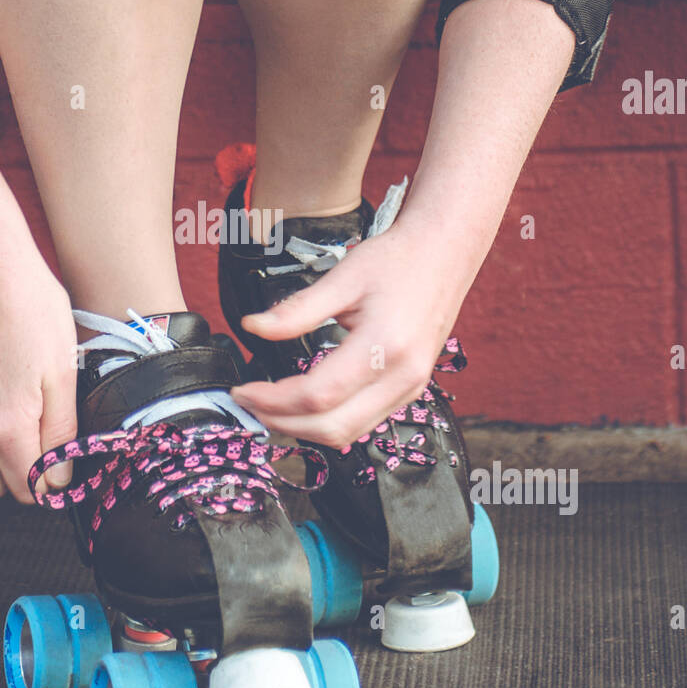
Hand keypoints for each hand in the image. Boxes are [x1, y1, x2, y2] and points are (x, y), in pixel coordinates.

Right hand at [0, 239, 78, 503]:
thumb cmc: (29, 308)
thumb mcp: (64, 370)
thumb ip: (61, 430)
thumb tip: (59, 475)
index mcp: (6, 424)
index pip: (26, 487)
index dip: (50, 484)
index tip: (64, 469)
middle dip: (16, 481)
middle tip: (44, 451)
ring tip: (23, 424)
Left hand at [231, 222, 470, 448]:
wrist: (444, 254)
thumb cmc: (397, 259)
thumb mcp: (343, 277)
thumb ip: (297, 309)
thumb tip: (251, 328)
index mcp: (384, 346)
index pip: (318, 394)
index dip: (273, 400)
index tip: (242, 390)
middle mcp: (403, 377)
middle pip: (333, 427)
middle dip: (282, 422)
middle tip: (247, 404)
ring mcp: (411, 388)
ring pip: (349, 434)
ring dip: (303, 430)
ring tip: (268, 409)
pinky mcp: (411, 390)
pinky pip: (364, 423)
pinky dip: (328, 423)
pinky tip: (302, 407)